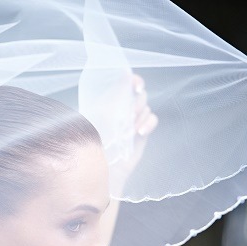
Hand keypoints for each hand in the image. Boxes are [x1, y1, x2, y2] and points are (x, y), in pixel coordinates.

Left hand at [107, 75, 158, 191]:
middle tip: (129, 115)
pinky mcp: (141, 131)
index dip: (133, 80)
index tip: (136, 86)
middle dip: (136, 103)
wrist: (102, 168)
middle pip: (138, 94)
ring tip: (128, 131)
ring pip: (145, 106)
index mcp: (108, 101)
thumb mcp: (101, 116)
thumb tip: (125, 76)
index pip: (124, 82)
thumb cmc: (94, 142)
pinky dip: (148, 123)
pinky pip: (152, 119)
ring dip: (139, 116)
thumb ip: (114, 96)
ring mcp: (132, 120)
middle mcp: (121, 108)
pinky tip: (139, 132)